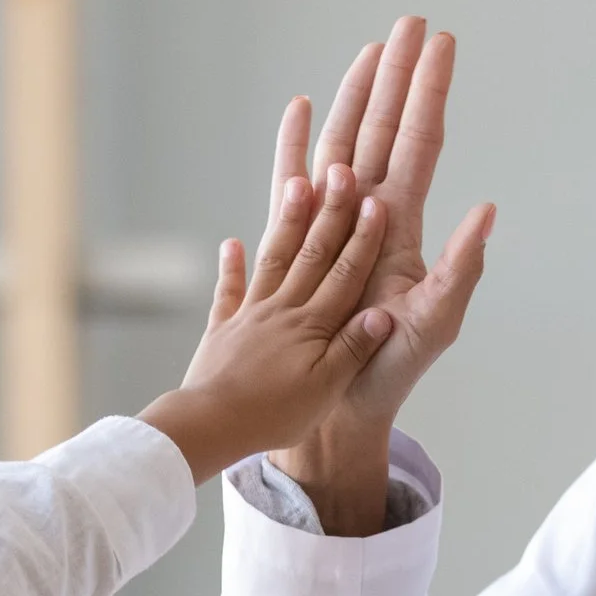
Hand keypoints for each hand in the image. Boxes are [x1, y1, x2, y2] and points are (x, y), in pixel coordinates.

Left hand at [138, 149, 395, 483]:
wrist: (211, 425)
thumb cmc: (273, 414)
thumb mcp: (325, 388)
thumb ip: (353, 347)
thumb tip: (384, 312)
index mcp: (313, 325)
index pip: (345, 273)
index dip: (364, 238)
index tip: (377, 202)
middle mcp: (282, 309)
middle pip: (312, 252)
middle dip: (331, 210)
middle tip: (341, 170)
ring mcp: (250, 315)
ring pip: (274, 259)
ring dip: (287, 221)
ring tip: (296, 182)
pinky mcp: (223, 330)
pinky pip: (228, 292)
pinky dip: (231, 267)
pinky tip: (231, 244)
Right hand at [270, 17, 494, 533]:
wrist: (337, 402)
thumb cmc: (388, 367)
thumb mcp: (435, 322)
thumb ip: (461, 268)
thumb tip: (488, 211)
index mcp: (402, 224)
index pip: (419, 142)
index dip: (429, 93)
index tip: (440, 43)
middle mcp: (367, 213)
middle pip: (383, 128)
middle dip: (396, 76)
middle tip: (408, 23)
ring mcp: (330, 222)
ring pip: (342, 142)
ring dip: (354, 95)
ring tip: (368, 50)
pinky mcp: (296, 240)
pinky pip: (291, 181)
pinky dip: (294, 143)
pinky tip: (301, 107)